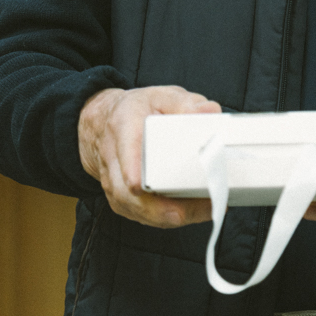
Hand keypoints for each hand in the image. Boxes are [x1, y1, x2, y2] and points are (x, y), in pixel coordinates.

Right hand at [79, 85, 220, 227]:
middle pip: (128, 191)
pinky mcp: (119, 198)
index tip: (140, 185)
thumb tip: (211, 112)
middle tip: (200, 206)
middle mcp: (112, 158)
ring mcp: (113, 181)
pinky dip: (165, 218)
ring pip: (135, 208)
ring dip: (169, 215)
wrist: (105, 123)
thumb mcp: (162, 96)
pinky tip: (192, 213)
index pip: (124, 151)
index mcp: (123, 127)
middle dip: (163, 206)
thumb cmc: (140, 110)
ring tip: (204, 210)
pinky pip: (140, 215)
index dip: (132, 170)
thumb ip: (186, 103)